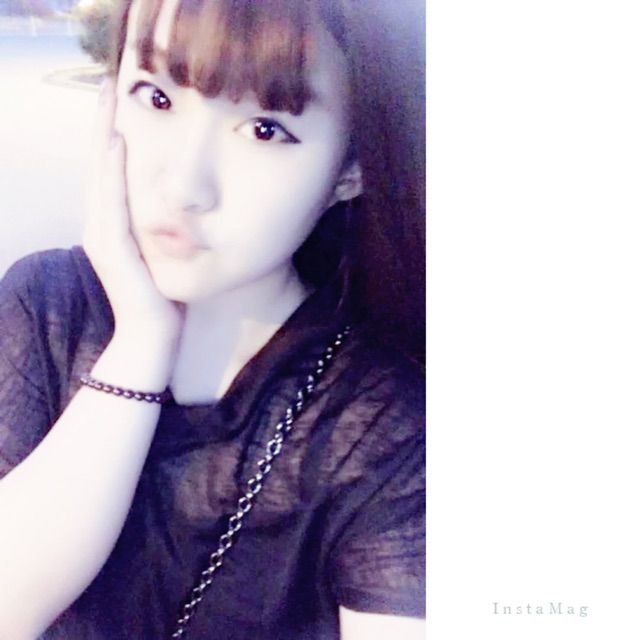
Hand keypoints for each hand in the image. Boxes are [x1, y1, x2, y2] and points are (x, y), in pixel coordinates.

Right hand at [83, 77, 184, 352]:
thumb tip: (183, 212)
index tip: (123, 103)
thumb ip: (164, 233)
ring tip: (109, 98)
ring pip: (100, 176)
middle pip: (100, 165)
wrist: (151, 340)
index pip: (113, 173)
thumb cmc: (163, 302)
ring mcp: (102, 236)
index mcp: (114, 226)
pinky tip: (116, 145)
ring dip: (103, 136)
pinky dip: (112, 173)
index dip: (114, 136)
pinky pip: (111, 202)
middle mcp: (101, 226)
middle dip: (103, 124)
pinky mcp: (111, 248)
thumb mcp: (165, 258)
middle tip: (109, 84)